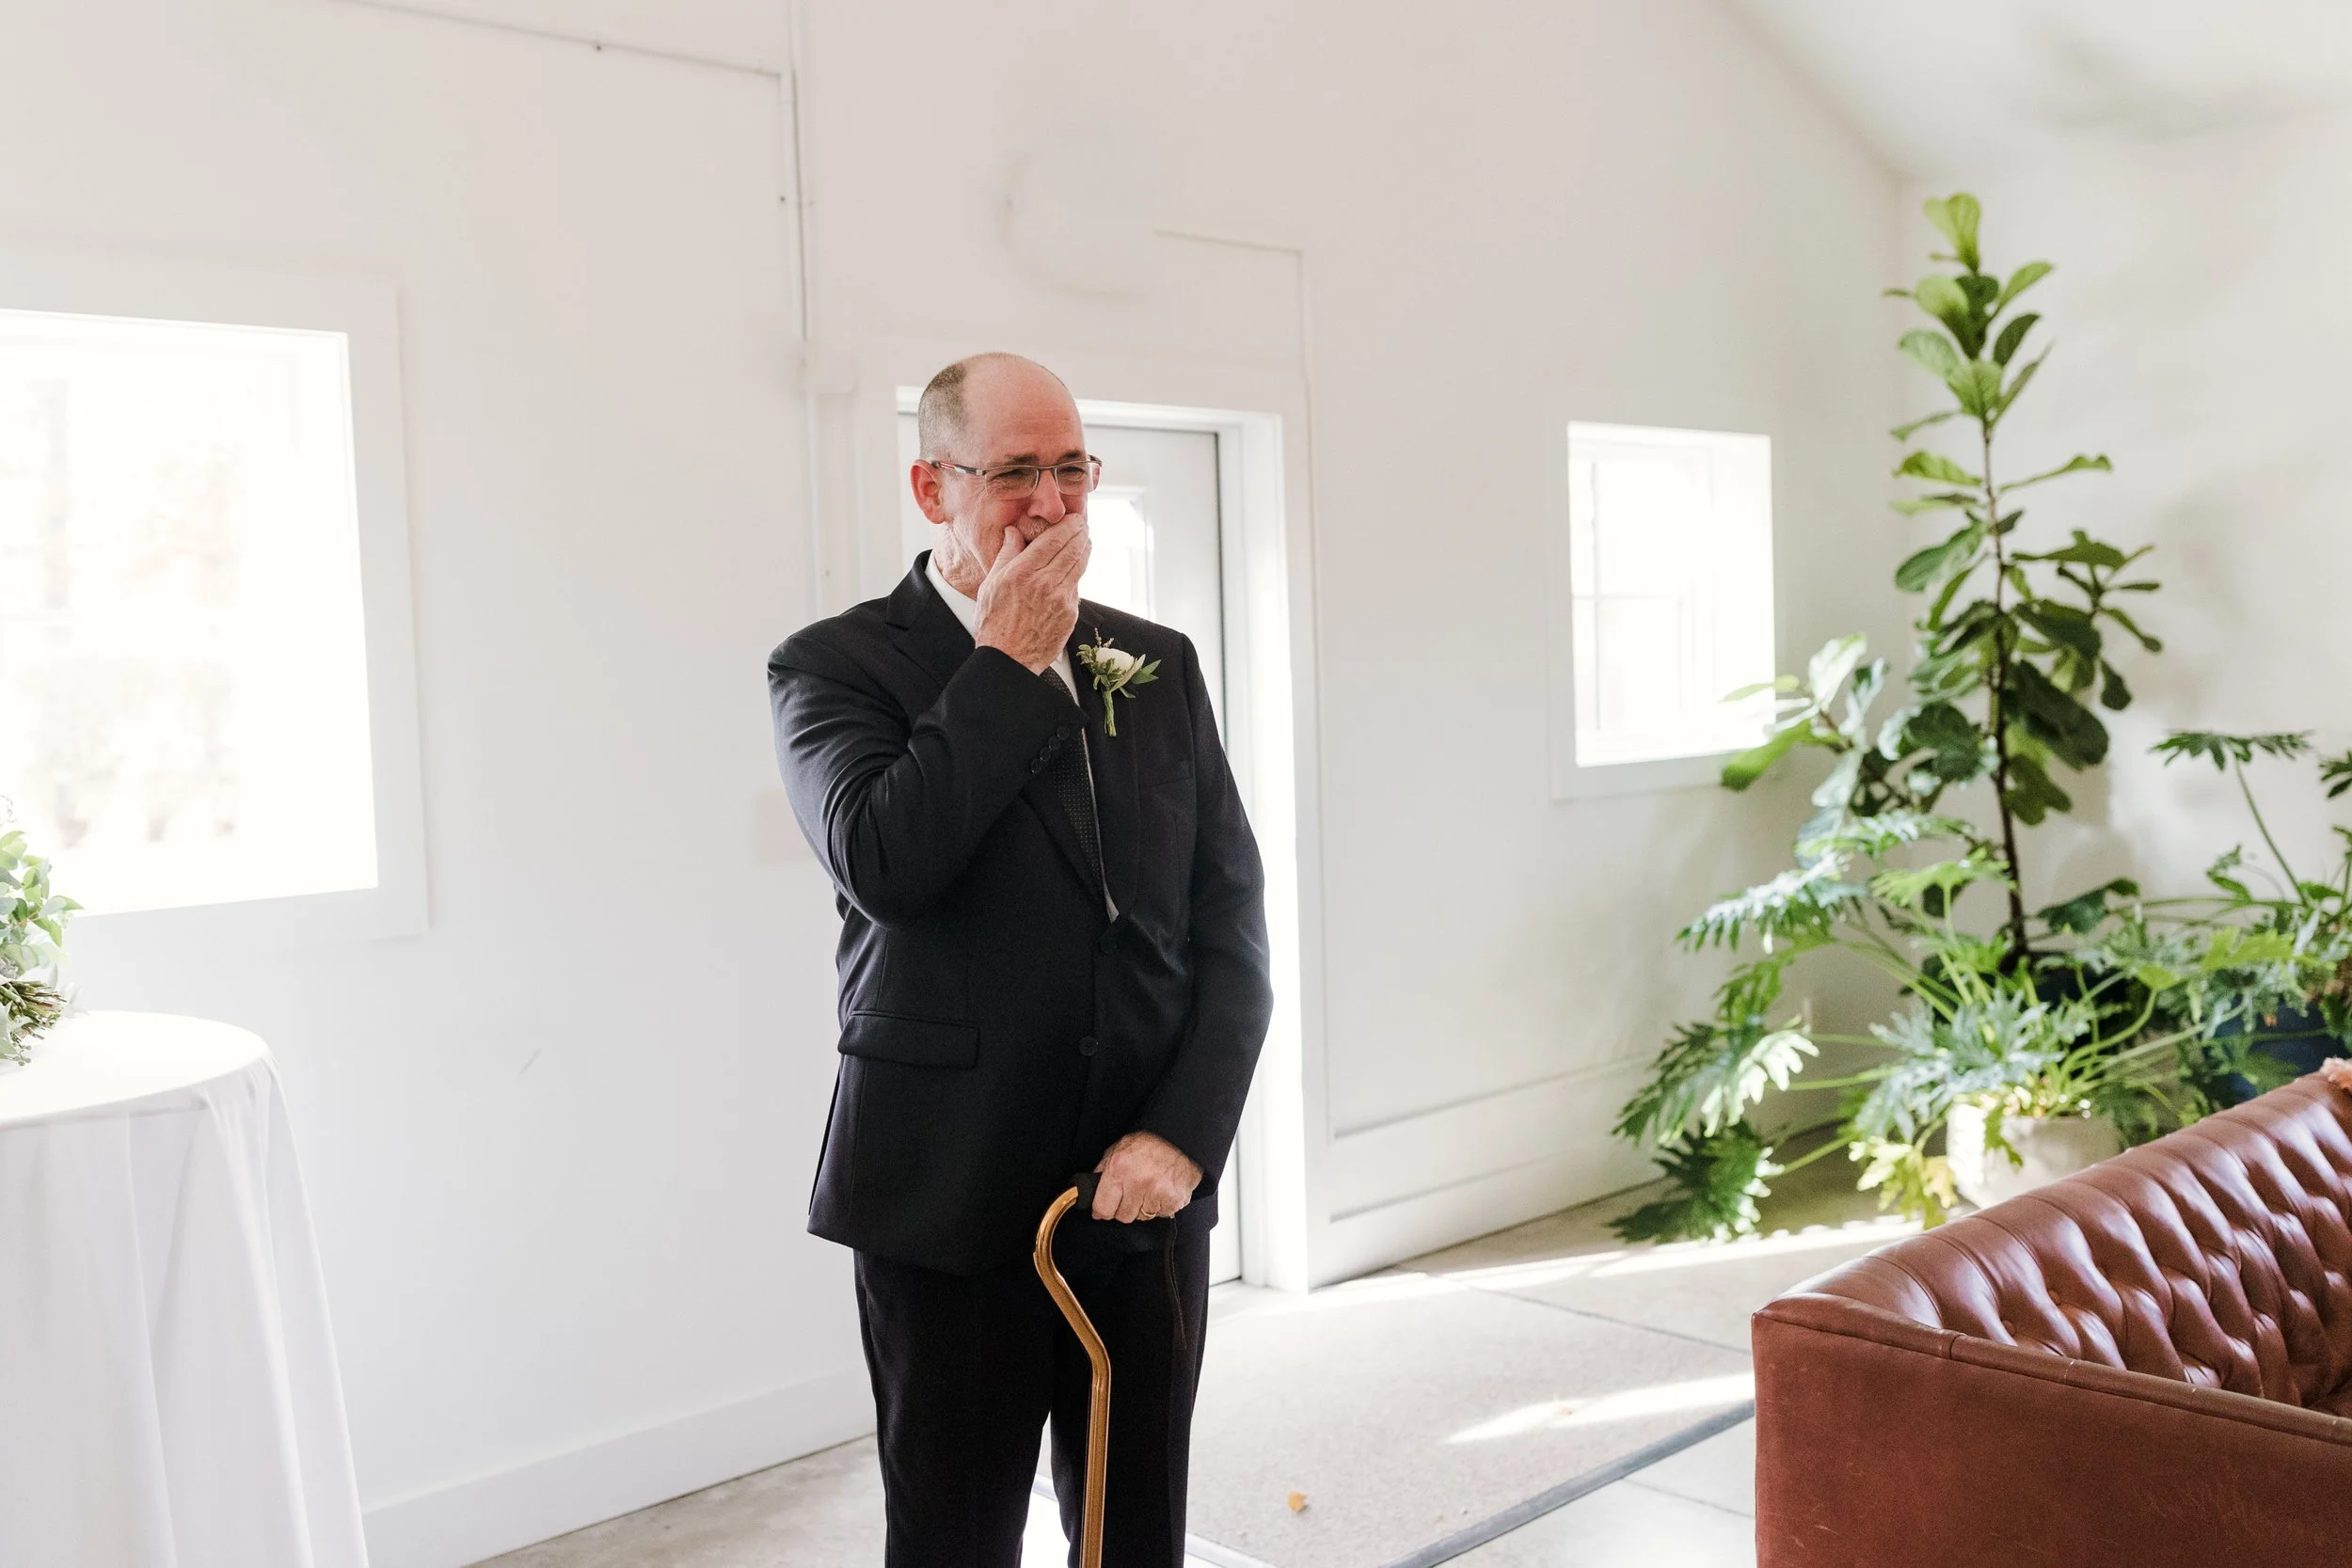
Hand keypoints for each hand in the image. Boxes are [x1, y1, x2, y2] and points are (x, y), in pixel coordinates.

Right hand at [974, 516, 1088, 672]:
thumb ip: (1006, 554)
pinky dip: (1076, 574)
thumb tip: (1014, 531)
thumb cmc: (994, 623)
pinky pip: (1076, 587)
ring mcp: (1061, 599)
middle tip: (1083, 524)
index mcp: (1023, 572)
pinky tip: (1075, 568)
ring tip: (1086, 540)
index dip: (1068, 526)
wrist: (1008, 659)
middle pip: (1072, 549)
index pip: (1054, 539)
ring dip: (1085, 550)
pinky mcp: (1070, 613)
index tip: (1074, 518)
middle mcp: (1045, 583)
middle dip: (1081, 533)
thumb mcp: (991, 584)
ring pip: (1079, 566)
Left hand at [1092, 1131, 1200, 1223]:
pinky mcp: (1172, 1201)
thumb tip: (1089, 1192)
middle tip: (1133, 1191)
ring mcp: (1156, 1193)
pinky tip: (1162, 1190)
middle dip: (1125, 1207)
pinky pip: (1160, 1215)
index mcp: (1118, 1169)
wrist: (1180, 1139)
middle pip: (1123, 1216)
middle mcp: (1136, 1182)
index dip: (1103, 1210)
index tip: (1105, 1209)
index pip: (1102, 1208)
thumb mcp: (1118, 1149)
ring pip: (1141, 1217)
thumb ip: (1103, 1170)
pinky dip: (1160, 1206)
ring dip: (1143, 1207)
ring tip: (1150, 1187)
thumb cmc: (1149, 1143)